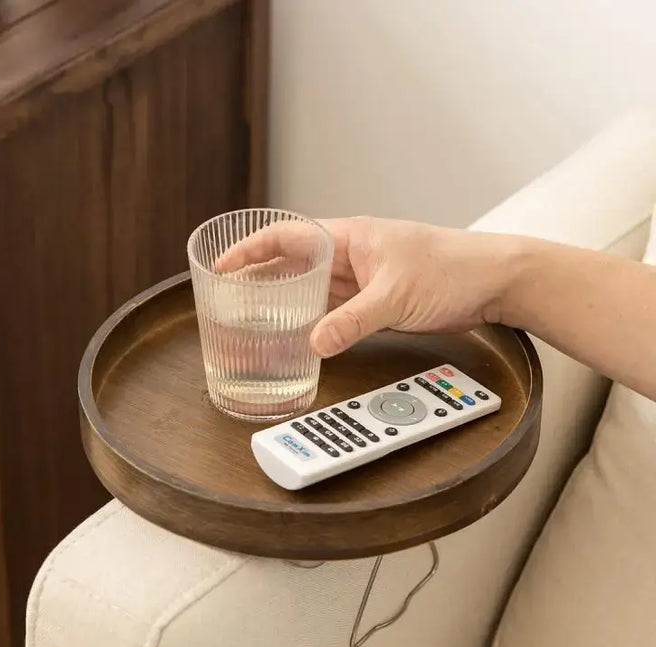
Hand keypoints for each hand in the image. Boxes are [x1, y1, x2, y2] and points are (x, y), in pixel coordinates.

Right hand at [217, 216, 520, 356]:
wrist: (492, 282)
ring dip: (285, 305)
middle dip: (260, 280)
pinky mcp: (373, 303)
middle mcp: (349, 256)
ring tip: (254, 323)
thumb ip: (353, 321)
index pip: (287, 236)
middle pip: (292, 265)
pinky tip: (299, 337)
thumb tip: (314, 343)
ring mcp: (360, 281)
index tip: (223, 265)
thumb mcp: (395, 295)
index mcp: (349, 237)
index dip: (251, 249)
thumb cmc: (452, 267)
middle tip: (228, 301)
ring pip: (310, 292)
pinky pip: (332, 313)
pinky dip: (313, 324)